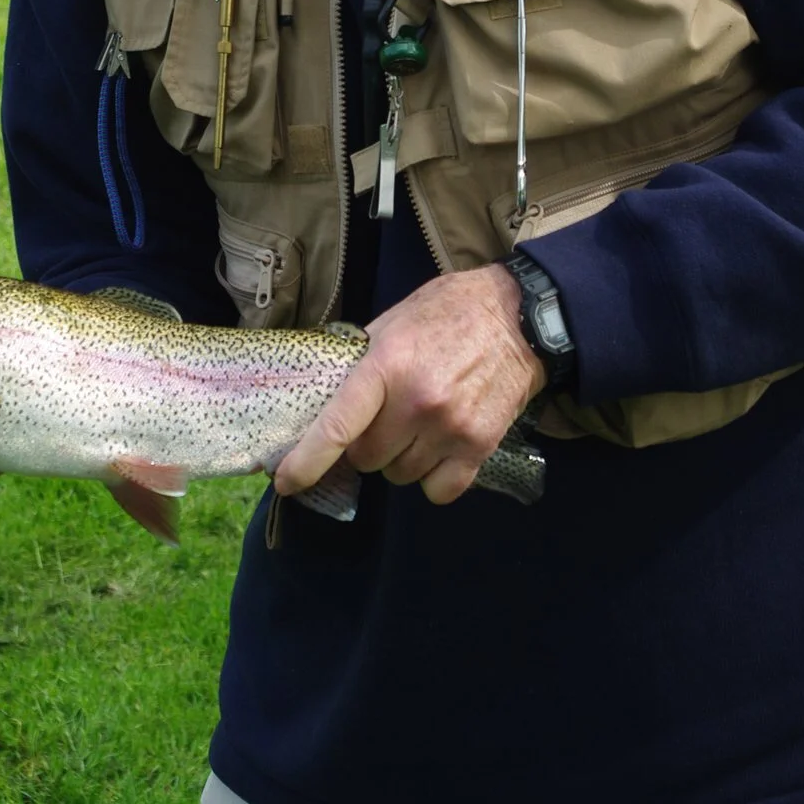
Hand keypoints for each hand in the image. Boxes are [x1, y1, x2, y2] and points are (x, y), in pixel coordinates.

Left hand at [273, 265, 544, 506]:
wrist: (518, 317)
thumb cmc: (448, 313)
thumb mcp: (393, 322)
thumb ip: (360, 363)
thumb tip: (322, 402)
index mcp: (387, 364)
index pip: (337, 426)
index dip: (306, 460)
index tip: (285, 481)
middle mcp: (416, 401)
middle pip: (367, 458)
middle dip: (367, 444)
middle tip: (385, 418)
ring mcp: (450, 427)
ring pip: (400, 475)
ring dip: (401, 459)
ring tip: (419, 424)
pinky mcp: (480, 446)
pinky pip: (439, 491)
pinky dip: (434, 479)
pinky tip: (440, 448)